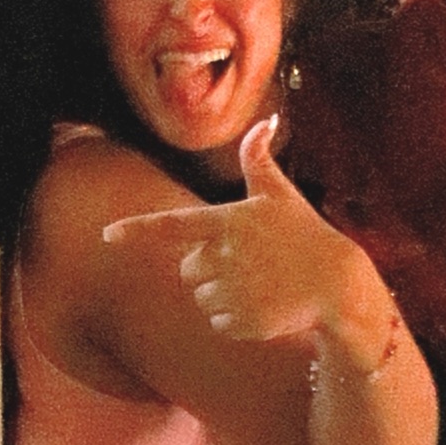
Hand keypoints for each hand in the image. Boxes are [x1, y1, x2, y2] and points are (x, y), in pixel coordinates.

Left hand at [102, 118, 378, 344]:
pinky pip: (218, 323)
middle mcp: (226, 257)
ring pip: (202, 298)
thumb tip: (264, 121)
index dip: (138, 230)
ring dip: (223, 295)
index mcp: (228, 223)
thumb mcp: (280, 195)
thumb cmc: (304, 233)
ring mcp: (235, 291)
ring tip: (260, 284)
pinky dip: (236, 320)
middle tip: (248, 264)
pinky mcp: (244, 321)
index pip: (172, 226)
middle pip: (188, 270)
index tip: (107, 236)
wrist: (338, 284)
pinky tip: (265, 306)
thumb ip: (259, 159)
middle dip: (208, 269)